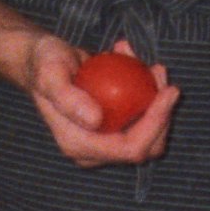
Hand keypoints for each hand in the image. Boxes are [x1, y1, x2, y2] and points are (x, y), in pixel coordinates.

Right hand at [21, 35, 174, 168]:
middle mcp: (93, 150)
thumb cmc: (44, 64)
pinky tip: (142, 65)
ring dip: (158, 100)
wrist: (40, 60)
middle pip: (147, 147)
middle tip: (159, 72)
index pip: (130, 148)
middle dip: (163, 113)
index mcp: (78, 145)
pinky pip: (141, 118)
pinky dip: (149, 93)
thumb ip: (67, 98)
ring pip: (149, 133)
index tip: (169, 90)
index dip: (156, 124)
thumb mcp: (50, 74)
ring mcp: (104, 140)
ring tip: (151, 66)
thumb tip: (96, 120)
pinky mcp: (112, 128)